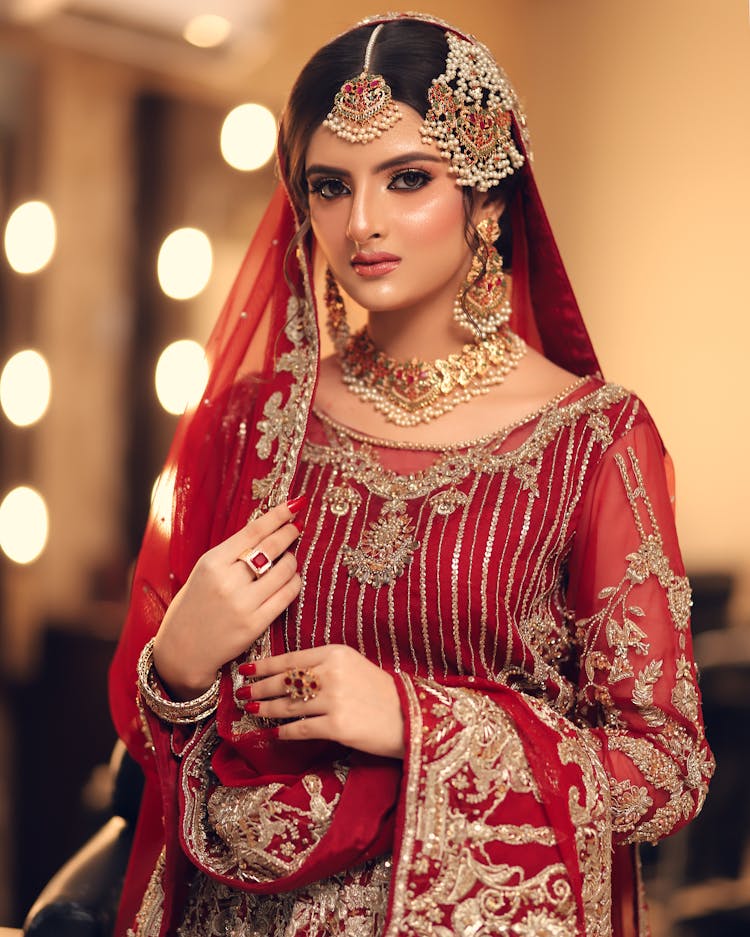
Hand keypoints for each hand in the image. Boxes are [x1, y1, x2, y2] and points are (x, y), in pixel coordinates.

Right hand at [153, 498, 304, 699]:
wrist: (182, 650)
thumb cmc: (194, 606)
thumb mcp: (204, 572)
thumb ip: (231, 554)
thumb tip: (266, 530)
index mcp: (212, 562)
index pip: (253, 531)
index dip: (277, 516)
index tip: (293, 506)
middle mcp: (228, 581)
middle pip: (272, 547)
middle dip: (289, 533)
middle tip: (296, 528)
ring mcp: (243, 604)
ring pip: (285, 570)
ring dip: (292, 561)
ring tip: (288, 560)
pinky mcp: (256, 624)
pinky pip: (287, 595)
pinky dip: (294, 583)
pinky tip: (291, 580)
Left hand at [237, 645, 404, 759]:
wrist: (409, 716)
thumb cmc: (381, 692)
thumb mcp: (353, 666)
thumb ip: (324, 666)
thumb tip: (288, 676)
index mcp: (335, 653)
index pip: (291, 658)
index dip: (265, 665)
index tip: (246, 669)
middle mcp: (332, 673)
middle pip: (285, 681)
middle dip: (259, 687)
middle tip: (240, 692)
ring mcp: (334, 699)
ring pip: (288, 705)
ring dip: (266, 708)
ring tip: (252, 710)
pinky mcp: (337, 725)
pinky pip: (300, 728)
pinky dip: (284, 731)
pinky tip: (275, 732)